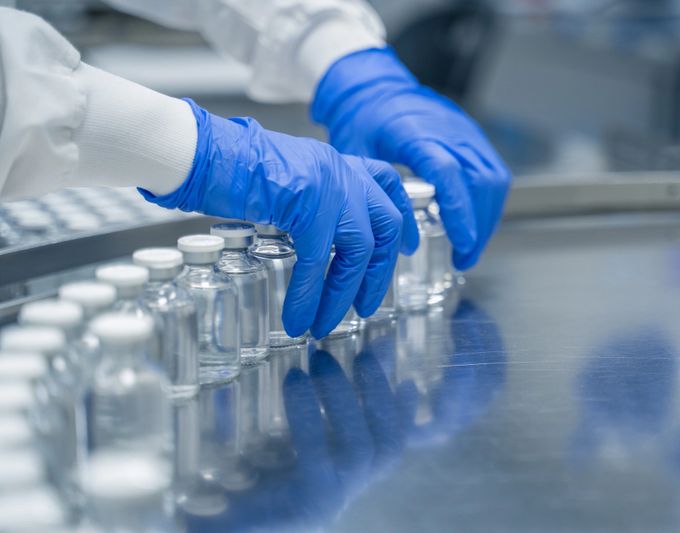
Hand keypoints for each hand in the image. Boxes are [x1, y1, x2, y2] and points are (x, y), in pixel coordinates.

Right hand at [140, 99, 416, 338]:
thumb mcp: (280, 182)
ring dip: (343, 294)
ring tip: (328, 324)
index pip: (387, 185)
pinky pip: (318, 262)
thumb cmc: (224, 168)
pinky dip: (309, 296)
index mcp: (334, 162)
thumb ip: (304, 205)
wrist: (197, 150)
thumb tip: (309, 242)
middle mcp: (339, 170)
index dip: (403, 218)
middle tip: (368, 304)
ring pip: (358, 250)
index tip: (409, 246)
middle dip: (379, 271)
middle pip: (384, 224)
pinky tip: (299, 318)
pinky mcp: (308, 204)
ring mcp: (327, 185)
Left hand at [312, 47, 511, 269]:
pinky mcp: (473, 136)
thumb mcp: (356, 153)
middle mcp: (449, 131)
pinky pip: (493, 172)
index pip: (449, 173)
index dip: (459, 210)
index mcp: (416, 133)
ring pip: (494, 180)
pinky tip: (474, 221)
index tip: (463, 243)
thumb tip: (385, 231)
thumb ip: (373, 189)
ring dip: (486, 217)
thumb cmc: (363, 119)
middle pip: (480, 182)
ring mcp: (466, 132)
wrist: (375, 85)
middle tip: (463, 258)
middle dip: (477, 226)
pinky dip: (488, 202)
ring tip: (469, 246)